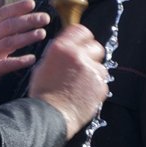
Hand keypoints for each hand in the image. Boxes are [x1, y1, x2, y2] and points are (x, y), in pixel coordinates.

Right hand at [0, 0, 49, 96]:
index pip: (1, 14)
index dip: (17, 8)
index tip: (32, 4)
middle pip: (7, 26)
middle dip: (27, 21)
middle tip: (45, 17)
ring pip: (8, 43)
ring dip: (26, 37)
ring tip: (42, 33)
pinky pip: (6, 65)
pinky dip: (19, 61)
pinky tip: (32, 59)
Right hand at [29, 23, 107, 138]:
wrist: (50, 115)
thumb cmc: (43, 94)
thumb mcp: (43, 67)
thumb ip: (58, 56)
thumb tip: (66, 52)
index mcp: (61, 48)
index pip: (81, 31)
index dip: (83, 37)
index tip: (84, 42)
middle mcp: (78, 55)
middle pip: (95, 47)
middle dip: (91, 55)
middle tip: (84, 64)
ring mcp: (92, 71)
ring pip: (100, 66)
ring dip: (93, 73)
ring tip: (80, 85)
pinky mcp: (100, 85)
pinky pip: (102, 82)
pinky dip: (95, 87)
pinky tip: (83, 94)